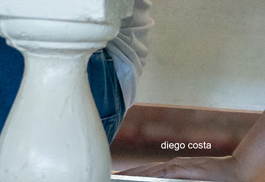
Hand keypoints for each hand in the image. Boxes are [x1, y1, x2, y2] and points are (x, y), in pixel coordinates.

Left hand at [117, 155, 240, 180]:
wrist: (235, 170)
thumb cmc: (215, 178)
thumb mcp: (191, 179)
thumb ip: (176, 179)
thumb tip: (158, 178)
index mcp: (172, 169)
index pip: (146, 172)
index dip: (131, 174)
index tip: (116, 176)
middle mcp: (172, 166)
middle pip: (145, 170)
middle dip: (127, 175)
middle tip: (110, 176)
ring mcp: (178, 167)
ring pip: (151, 171)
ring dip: (135, 174)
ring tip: (119, 177)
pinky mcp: (186, 169)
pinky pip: (166, 173)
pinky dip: (154, 174)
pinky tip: (144, 176)